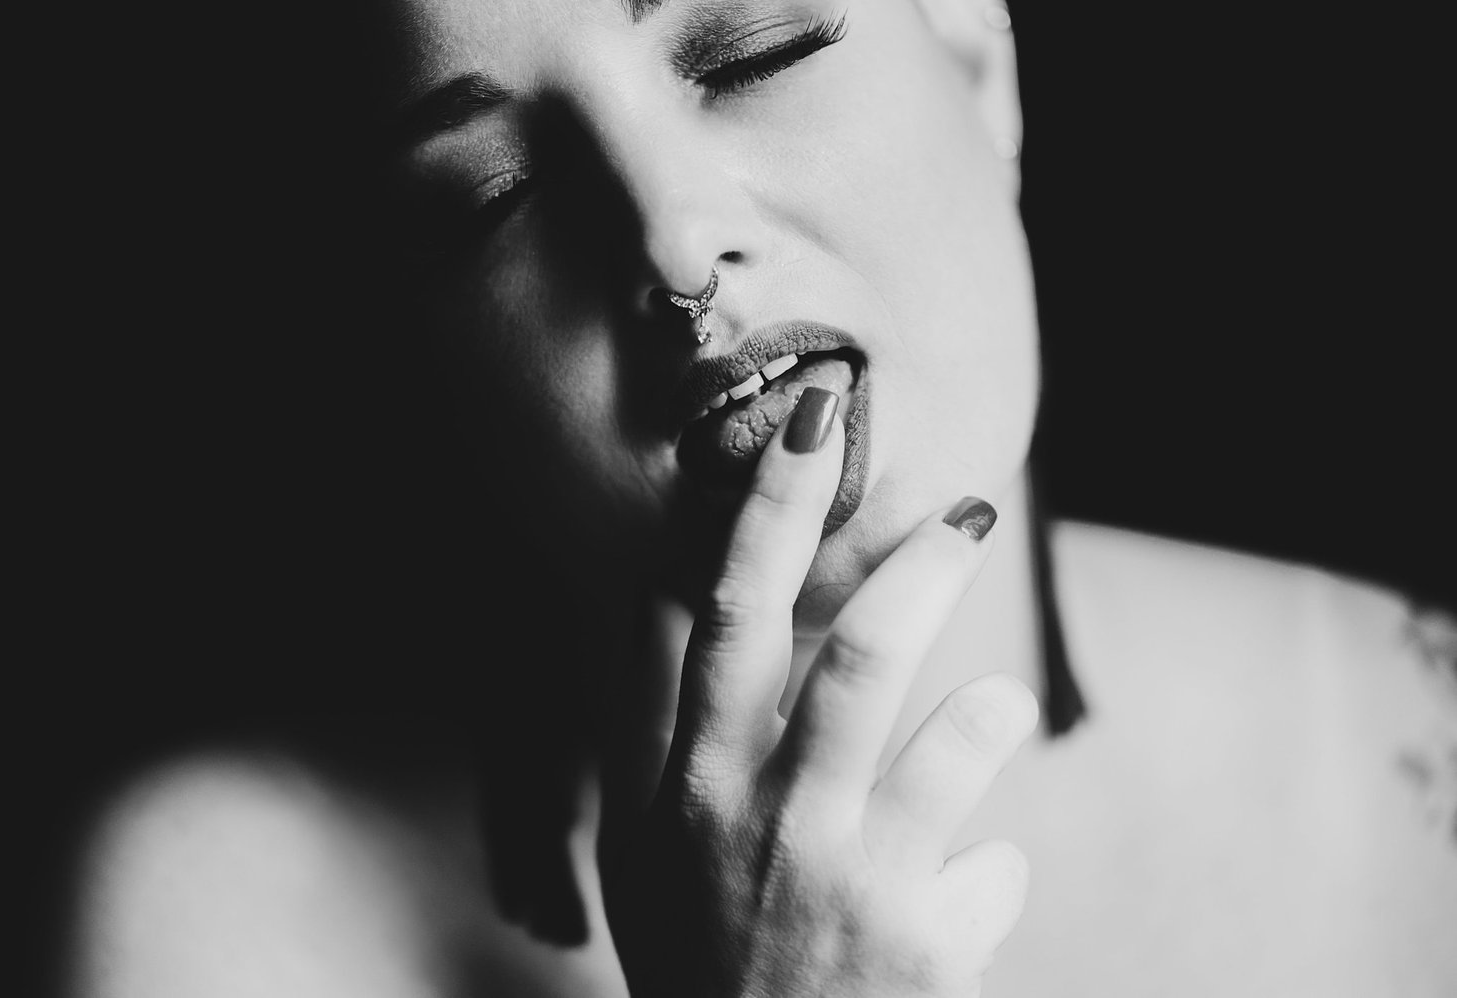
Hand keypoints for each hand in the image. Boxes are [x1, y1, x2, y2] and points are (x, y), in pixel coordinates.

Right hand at [598, 388, 1038, 997]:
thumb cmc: (698, 957)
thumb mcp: (639, 848)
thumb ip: (643, 721)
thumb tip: (651, 591)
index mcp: (686, 786)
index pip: (723, 618)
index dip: (769, 511)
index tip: (813, 420)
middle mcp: (757, 821)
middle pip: (842, 651)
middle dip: (913, 558)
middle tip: (967, 504)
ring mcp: (844, 881)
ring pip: (947, 727)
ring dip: (987, 692)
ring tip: (1001, 689)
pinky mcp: (922, 945)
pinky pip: (993, 861)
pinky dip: (988, 868)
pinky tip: (970, 883)